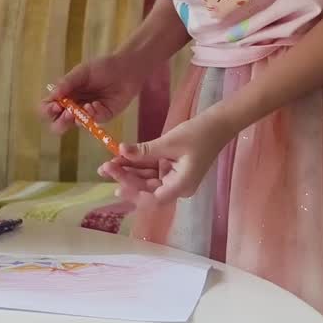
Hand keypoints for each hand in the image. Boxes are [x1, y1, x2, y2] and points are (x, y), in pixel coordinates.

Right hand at [42, 51, 147, 133]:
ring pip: (75, 126)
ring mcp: (87, 114)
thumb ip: (66, 83)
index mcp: (64, 95)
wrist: (126, 69)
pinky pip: (93, 122)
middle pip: (58, 124)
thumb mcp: (81, 72)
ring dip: (77, 118)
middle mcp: (73, 107)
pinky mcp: (102, 117)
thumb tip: (52, 95)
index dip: (48, 110)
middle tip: (68, 112)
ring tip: (86, 106)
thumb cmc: (102, 68)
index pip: (48, 108)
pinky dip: (93, 114)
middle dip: (60, 121)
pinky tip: (97, 104)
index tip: (55, 105)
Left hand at [98, 110, 234, 203]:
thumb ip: (145, 150)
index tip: (117, 183)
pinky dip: (137, 165)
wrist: (217, 124)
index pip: (153, 198)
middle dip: (125, 179)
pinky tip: (120, 158)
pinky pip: (151, 170)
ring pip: (146, 179)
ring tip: (107, 164)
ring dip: (128, 172)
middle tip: (105, 168)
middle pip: (146, 189)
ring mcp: (173, 178)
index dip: (134, 193)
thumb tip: (121, 151)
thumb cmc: (199, 134)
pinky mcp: (170, 168)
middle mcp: (176, 186)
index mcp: (181, 186)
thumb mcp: (169, 142)